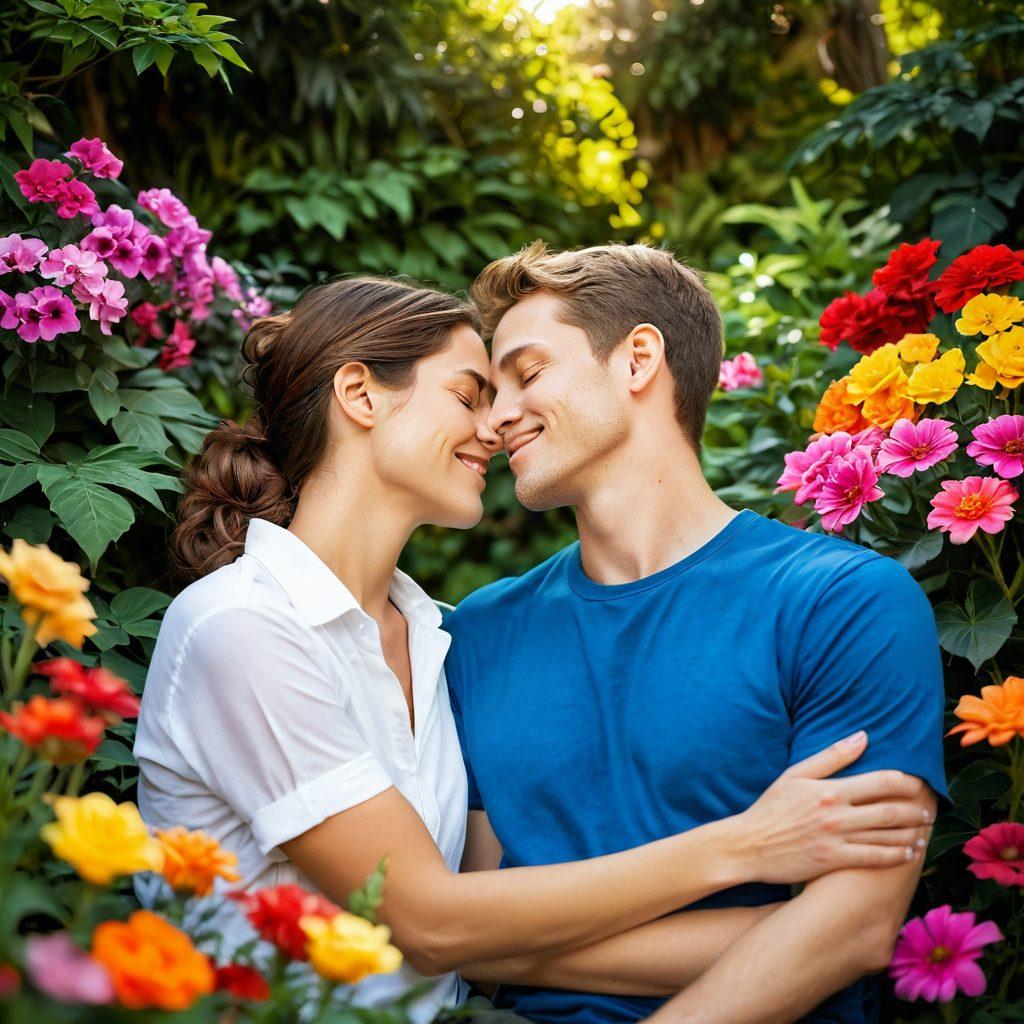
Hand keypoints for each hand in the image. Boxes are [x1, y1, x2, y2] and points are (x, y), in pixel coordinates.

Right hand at [728, 731, 931, 884]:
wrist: (748, 844)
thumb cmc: (770, 807)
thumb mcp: (795, 774)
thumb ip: (831, 756)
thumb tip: (863, 736)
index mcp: (830, 789)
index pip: (881, 781)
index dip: (906, 783)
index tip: (919, 784)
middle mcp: (837, 814)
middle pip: (890, 810)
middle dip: (915, 810)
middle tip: (929, 810)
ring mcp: (837, 839)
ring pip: (887, 836)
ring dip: (911, 833)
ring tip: (923, 831)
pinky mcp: (834, 861)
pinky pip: (875, 859)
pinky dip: (897, 855)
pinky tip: (908, 853)